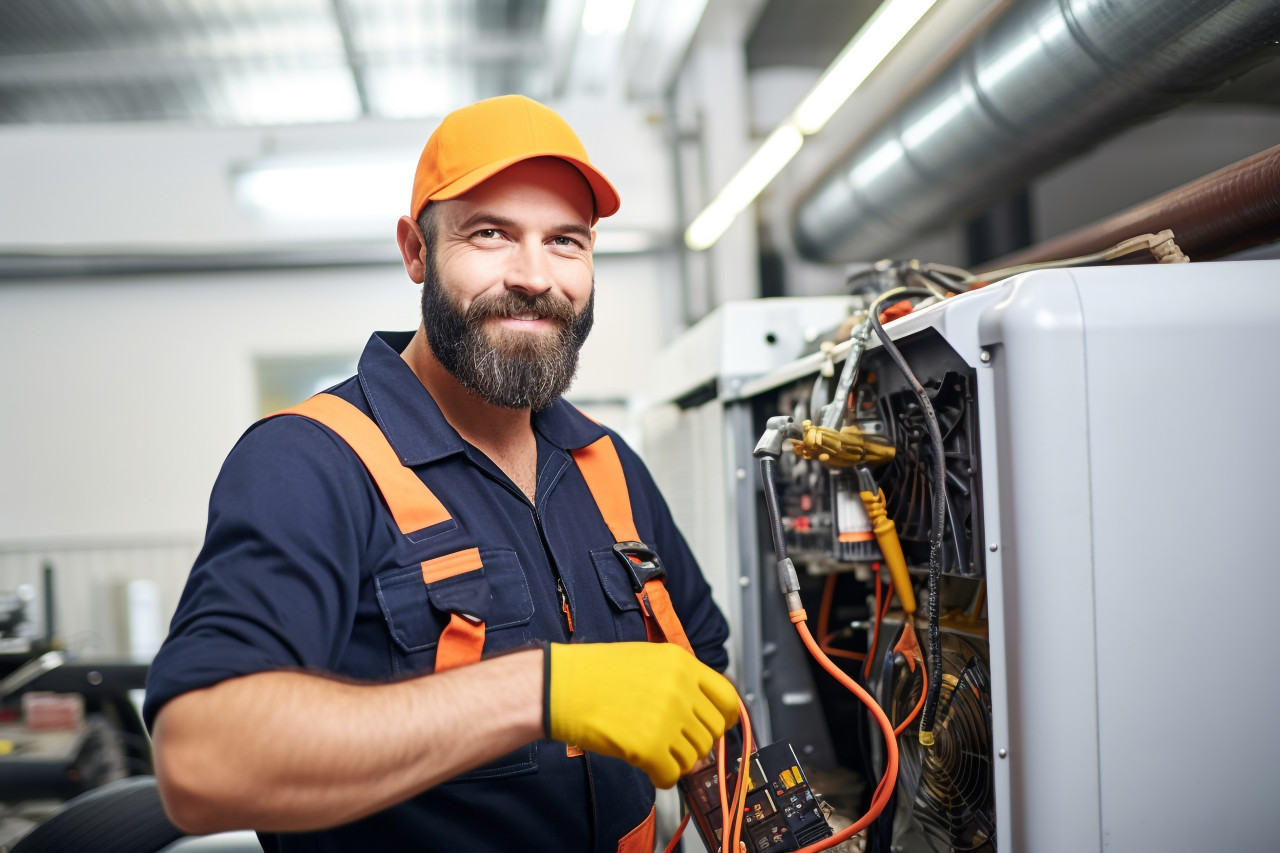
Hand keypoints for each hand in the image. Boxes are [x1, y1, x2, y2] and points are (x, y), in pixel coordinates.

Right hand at [546, 642, 739, 787]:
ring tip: (657, 751)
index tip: (720, 726)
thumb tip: (699, 709)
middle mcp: (680, 690)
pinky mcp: (649, 747)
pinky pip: (672, 775)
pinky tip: (650, 767)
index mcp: (681, 664)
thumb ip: (678, 680)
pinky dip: (663, 777)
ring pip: (695, 756)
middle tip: (678, 742)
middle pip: (713, 731)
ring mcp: (667, 719)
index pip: (727, 697)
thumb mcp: (647, 659)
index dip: (726, 717)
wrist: (561, 687)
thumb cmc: (594, 672)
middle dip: (697, 742)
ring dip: (679, 759)